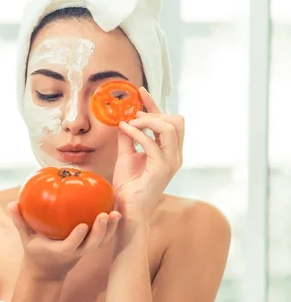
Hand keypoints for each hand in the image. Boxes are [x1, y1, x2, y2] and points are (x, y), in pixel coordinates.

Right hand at [8, 203, 121, 280]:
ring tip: (116, 213)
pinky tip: (117, 210)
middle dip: (99, 231)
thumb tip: (11, 203)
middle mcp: (76, 252)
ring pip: (102, 242)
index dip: (78, 237)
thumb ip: (20, 221)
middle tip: (104, 214)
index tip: (82, 225)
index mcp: (60, 251)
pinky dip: (111, 227)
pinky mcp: (91, 247)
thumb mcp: (25, 239)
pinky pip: (104, 237)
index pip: (71, 246)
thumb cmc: (36, 251)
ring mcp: (85, 251)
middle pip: (91, 245)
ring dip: (110, 229)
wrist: (49, 270)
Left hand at [112, 87, 183, 220]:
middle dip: (154, 112)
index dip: (155, 104)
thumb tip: (125, 120)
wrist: (126, 209)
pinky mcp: (162, 169)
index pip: (169, 121)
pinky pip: (152, 143)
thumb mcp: (126, 155)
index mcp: (169, 151)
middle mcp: (174, 156)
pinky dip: (137, 133)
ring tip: (129, 124)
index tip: (140, 92)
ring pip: (169, 128)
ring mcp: (171, 163)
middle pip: (176, 120)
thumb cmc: (128, 186)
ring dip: (147, 121)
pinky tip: (125, 131)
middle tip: (133, 116)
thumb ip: (128, 138)